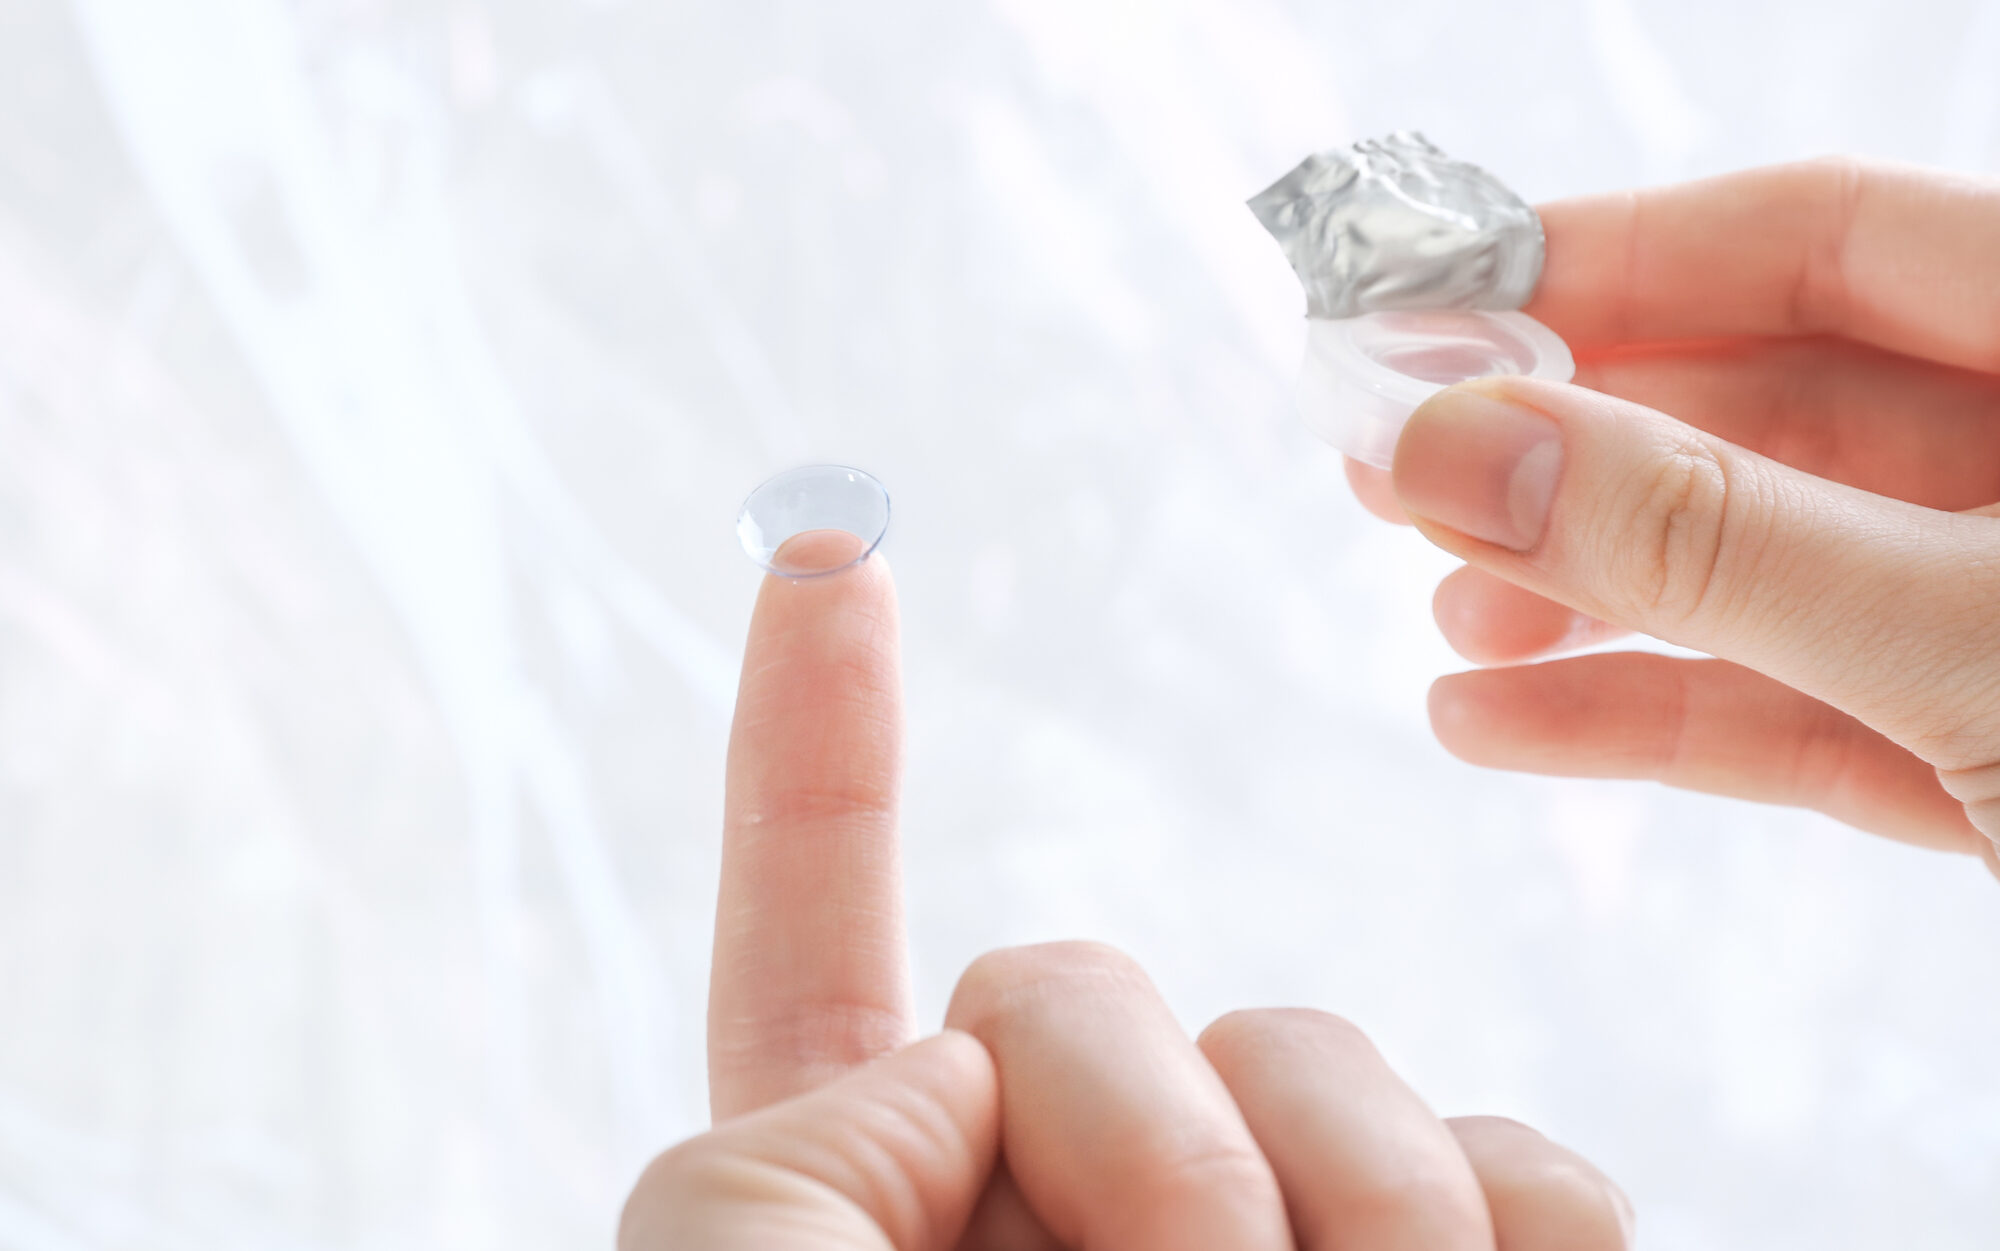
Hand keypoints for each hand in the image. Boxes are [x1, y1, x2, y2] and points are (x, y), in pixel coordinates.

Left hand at [619, 533, 1632, 1248]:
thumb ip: (770, 1158)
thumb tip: (951, 1078)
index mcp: (852, 1217)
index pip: (808, 932)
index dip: (804, 746)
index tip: (822, 553)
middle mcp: (1053, 1216)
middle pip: (1089, 991)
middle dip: (1136, 1112)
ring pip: (1325, 1065)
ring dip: (1347, 1184)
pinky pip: (1519, 1178)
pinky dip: (1515, 1223)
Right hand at [1346, 158, 1999, 874]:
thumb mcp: (1963, 624)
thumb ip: (1712, 536)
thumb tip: (1457, 446)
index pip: (1822, 239)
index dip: (1614, 258)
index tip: (1432, 301)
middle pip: (1768, 407)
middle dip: (1567, 446)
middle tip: (1391, 466)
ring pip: (1769, 569)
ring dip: (1588, 592)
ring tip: (1447, 617)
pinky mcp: (1990, 759)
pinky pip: (1799, 711)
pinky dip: (1651, 716)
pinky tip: (1498, 722)